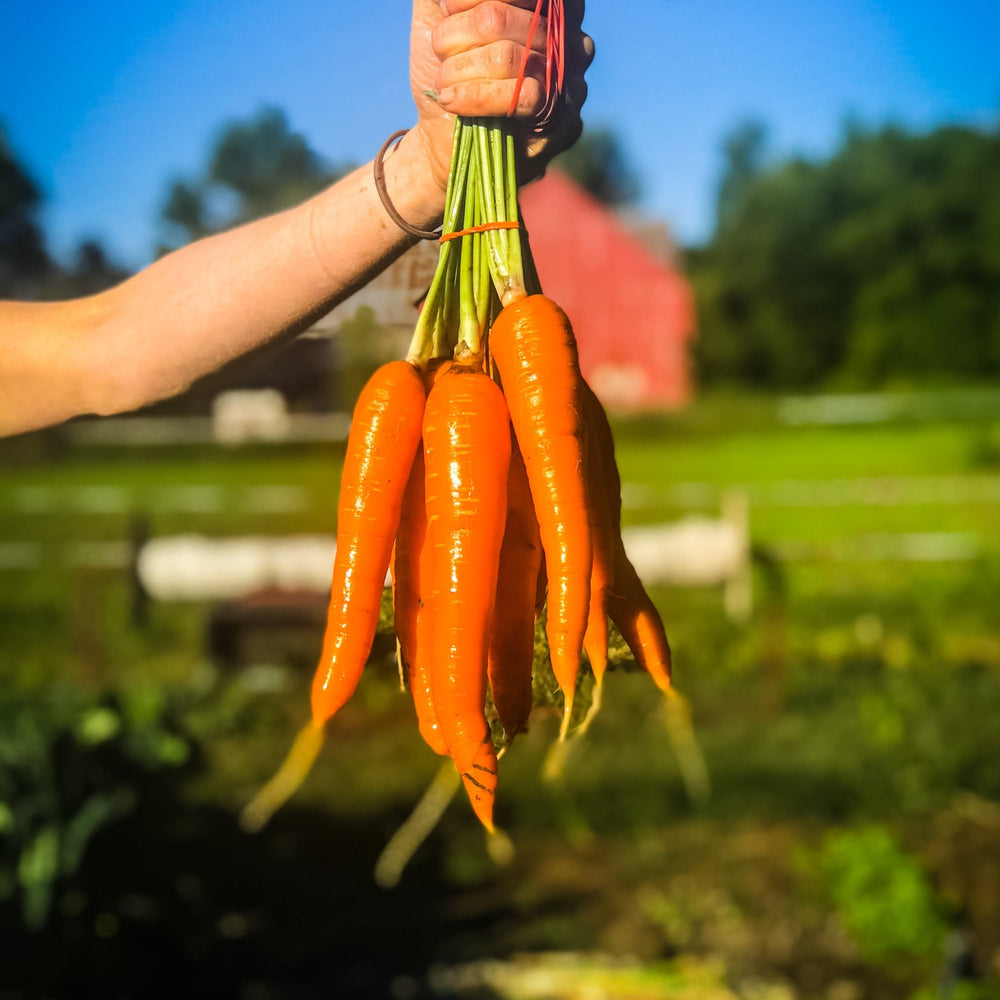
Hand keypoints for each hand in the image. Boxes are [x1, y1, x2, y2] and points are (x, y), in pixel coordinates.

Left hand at [408, 0, 592, 189]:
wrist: (442, 134)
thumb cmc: (447, 69)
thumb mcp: (438, 13)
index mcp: (548, 3)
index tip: (446, 9)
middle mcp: (567, 34)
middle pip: (498, 16)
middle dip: (455, 35)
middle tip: (440, 51)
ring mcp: (569, 78)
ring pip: (507, 57)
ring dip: (458, 69)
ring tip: (444, 80)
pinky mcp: (560, 120)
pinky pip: (520, 95)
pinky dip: (474, 96)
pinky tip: (451, 100)